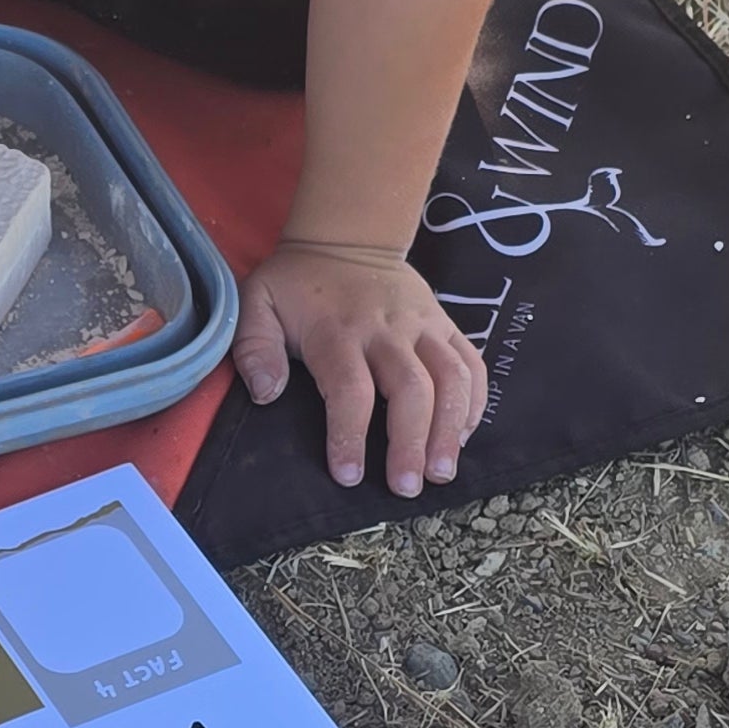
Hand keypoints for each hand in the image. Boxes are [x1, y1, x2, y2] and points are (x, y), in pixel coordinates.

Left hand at [234, 239, 487, 497]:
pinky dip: (474, 402)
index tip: (348, 476)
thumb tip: (267, 394)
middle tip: (407, 488)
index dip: (350, 434)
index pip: (350, 388)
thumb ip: (254, 347)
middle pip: (411, 389)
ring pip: (450, 378)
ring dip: (450, 428)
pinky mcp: (445, 324)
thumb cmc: (296, 284)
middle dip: (411, 442)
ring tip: (442, 472)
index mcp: (338, 331)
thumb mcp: (255, 303)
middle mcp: (387, 330)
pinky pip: (471, 363)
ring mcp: (423, 325)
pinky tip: (462, 437)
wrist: (347, 239)